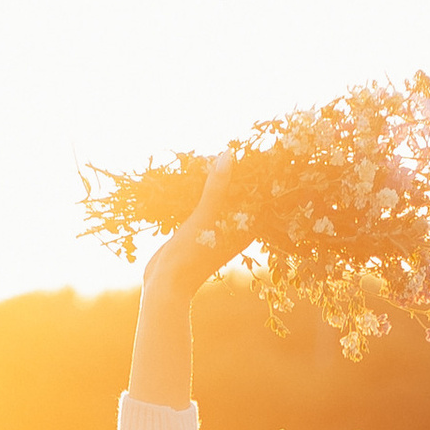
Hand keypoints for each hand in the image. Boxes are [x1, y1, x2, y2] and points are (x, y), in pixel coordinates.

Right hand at [140, 150, 248, 301]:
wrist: (164, 286)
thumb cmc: (191, 256)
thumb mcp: (205, 218)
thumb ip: (217, 188)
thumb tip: (228, 156)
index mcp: (245, 229)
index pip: (261, 196)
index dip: (263, 174)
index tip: (264, 149)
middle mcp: (234, 229)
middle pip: (242, 194)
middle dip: (239, 173)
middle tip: (237, 144)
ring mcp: (216, 229)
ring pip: (221, 198)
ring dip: (217, 179)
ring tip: (216, 152)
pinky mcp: (198, 229)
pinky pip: (203, 203)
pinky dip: (200, 190)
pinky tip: (194, 171)